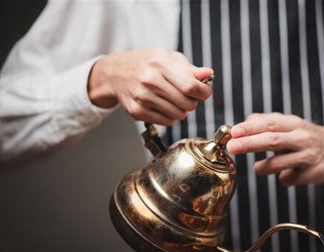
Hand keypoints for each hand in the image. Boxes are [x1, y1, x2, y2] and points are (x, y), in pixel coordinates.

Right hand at [87, 48, 213, 125]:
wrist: (115, 73)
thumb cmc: (146, 63)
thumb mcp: (168, 57)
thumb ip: (190, 68)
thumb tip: (208, 74)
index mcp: (160, 62)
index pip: (191, 86)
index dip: (204, 92)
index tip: (204, 91)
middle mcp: (150, 80)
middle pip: (187, 103)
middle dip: (193, 102)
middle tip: (186, 95)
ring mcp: (142, 97)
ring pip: (179, 115)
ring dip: (182, 110)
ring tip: (173, 100)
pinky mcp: (137, 111)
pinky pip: (167, 122)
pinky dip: (170, 116)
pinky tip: (163, 105)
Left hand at [226, 113, 323, 185]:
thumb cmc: (302, 136)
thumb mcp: (287, 124)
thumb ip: (263, 123)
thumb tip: (239, 127)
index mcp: (292, 123)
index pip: (268, 124)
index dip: (249, 128)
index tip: (233, 132)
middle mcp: (302, 137)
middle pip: (272, 140)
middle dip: (250, 144)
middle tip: (232, 147)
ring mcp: (309, 156)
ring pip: (279, 163)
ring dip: (263, 167)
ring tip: (258, 168)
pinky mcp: (313, 173)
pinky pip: (288, 179)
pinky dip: (282, 178)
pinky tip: (287, 173)